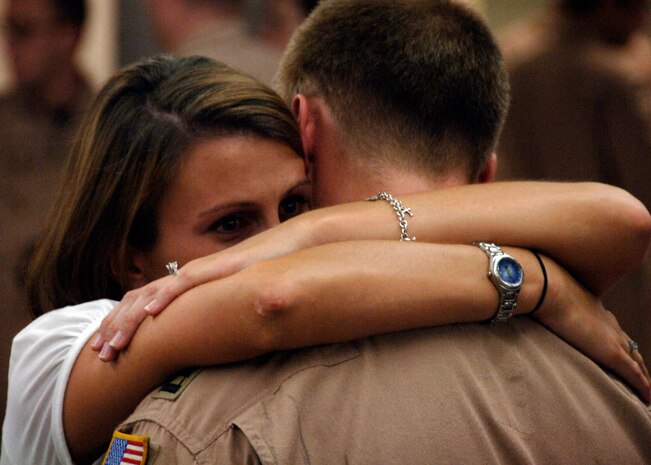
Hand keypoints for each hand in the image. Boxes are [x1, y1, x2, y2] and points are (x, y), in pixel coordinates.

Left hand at [92, 218, 308, 359]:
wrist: (291, 245)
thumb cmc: (264, 274)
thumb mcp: (234, 301)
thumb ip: (216, 315)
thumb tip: (205, 339)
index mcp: (189, 285)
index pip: (146, 303)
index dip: (125, 324)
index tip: (109, 349)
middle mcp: (188, 276)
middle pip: (141, 299)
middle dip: (116, 326)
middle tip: (99, 353)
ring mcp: (201, 270)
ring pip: (155, 293)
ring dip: (131, 318)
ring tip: (114, 342)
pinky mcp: (218, 267)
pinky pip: (185, 282)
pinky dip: (165, 297)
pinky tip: (150, 313)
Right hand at [534, 257, 650, 402]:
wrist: (547, 287)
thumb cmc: (540, 289)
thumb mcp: (544, 297)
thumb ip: (540, 304)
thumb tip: (523, 304)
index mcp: (593, 309)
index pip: (612, 329)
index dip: (618, 342)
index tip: (620, 350)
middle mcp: (608, 322)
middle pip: (629, 345)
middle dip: (635, 359)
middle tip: (639, 374)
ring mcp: (612, 337)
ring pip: (636, 361)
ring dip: (641, 374)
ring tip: (644, 388)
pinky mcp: (612, 352)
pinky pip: (634, 374)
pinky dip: (643, 386)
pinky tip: (648, 398)